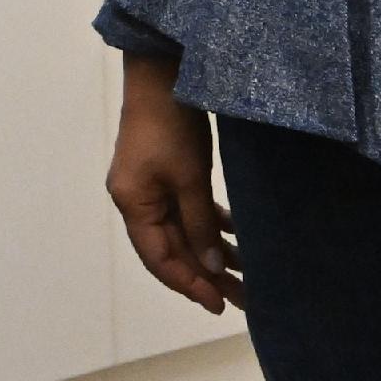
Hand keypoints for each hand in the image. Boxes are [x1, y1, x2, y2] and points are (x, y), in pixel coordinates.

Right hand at [105, 54, 236, 312]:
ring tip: (247, 273)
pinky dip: (209, 224)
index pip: (159, 258)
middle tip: (243, 299)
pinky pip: (186, 209)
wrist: (163, 76)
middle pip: (171, 248)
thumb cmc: (172, 127)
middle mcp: (136, 200)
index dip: (188, 284)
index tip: (219, 304)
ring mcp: (149, 186)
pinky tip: (235, 234)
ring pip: (182, 230)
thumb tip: (210, 266)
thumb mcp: (190, 178)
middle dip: (206, 274)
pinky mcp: (164, 172)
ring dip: (211, 251)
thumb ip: (199, 224)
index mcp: (132, 204)